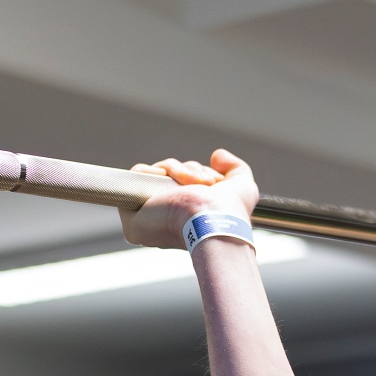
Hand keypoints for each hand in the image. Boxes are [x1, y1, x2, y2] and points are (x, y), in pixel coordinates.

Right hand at [120, 149, 259, 249]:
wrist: (214, 219)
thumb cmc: (230, 211)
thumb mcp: (243, 186)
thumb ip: (235, 168)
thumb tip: (217, 156)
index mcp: (189, 213)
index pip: (185, 181)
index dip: (197, 173)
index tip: (210, 181)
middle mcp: (169, 215)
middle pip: (171, 175)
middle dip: (189, 170)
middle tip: (203, 184)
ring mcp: (149, 215)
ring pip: (156, 173)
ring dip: (175, 169)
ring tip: (190, 184)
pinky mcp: (132, 215)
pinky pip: (135, 177)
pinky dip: (150, 170)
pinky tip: (167, 180)